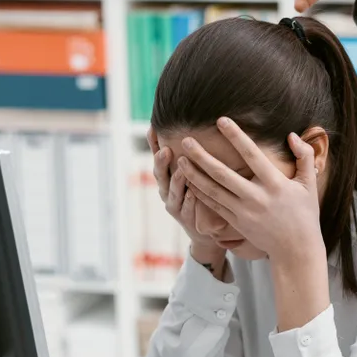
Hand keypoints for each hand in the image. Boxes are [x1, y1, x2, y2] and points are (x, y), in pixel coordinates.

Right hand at [147, 128, 223, 268]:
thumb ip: (192, 154)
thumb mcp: (193, 173)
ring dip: (176, 181)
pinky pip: (186, 209)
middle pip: (160, 175)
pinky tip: (192, 194)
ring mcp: (174, 205)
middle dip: (161, 163)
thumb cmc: (199, 195)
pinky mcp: (184, 219)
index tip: (152, 128)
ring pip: (172, 192)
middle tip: (166, 150)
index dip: (153, 144)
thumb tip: (194, 127)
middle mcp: (166, 190)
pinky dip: (188, 201)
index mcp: (167, 177)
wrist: (204, 228)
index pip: (158, 157)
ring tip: (181, 171)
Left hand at [177, 118, 325, 264]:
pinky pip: (213, 205)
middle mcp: (256, 197)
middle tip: (186, 139)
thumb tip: (292, 135)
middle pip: (222, 173)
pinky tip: (188, 180)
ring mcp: (243, 211)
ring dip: (194, 174)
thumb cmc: (305, 214)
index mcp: (275, 184)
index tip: (221, 120)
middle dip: (202, 156)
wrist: (296, 249)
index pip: (251, 155)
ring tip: (179, 159)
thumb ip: (304, 156)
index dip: (236, 136)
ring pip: (213, 190)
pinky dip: (199, 192)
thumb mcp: (309, 184)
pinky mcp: (236, 222)